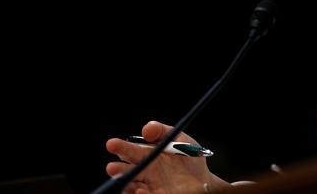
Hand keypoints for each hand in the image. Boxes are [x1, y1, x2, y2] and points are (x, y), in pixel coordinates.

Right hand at [105, 120, 228, 193]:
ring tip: (126, 180)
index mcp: (147, 155)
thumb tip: (146, 130)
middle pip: (127, 171)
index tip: (111, 144)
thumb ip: (162, 131)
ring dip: (126, 185)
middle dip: (118, 169)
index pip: (130, 151)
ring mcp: (150, 187)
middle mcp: (145, 172)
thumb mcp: (179, 138)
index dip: (120, 147)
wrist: (205, 179)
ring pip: (131, 187)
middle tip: (112, 167)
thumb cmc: (189, 157)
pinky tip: (141, 190)